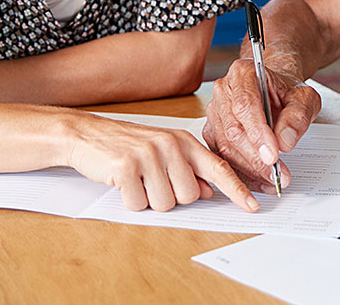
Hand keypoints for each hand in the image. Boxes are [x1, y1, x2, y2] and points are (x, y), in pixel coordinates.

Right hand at [66, 113, 259, 212]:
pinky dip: (130, 201)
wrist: (86, 134)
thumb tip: (209, 191)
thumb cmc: (127, 145)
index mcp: (183, 141)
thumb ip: (189, 170)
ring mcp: (149, 155)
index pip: (218, 168)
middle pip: (190, 196)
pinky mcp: (127, 167)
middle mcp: (170, 145)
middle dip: (172, 197)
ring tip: (137, 179)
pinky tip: (123, 182)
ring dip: (149, 200)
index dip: (237, 190)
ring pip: (166, 203)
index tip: (253, 206)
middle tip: (153, 180)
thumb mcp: (163, 151)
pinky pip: (139, 204)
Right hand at [203, 58, 321, 191]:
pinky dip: (242, 173)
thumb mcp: (305, 98)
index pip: (245, 105)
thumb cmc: (288, 91)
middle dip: (256, 158)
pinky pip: (222, 157)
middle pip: (234, 130)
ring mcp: (214, 112)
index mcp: (243, 73)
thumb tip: (285, 141)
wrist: (276, 91)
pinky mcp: (213, 132)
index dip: (258, 133)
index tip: (274, 155)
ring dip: (249, 169)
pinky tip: (261, 181)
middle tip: (278, 174)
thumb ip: (298, 116)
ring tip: (273, 180)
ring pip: (225, 147)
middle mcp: (223, 91)